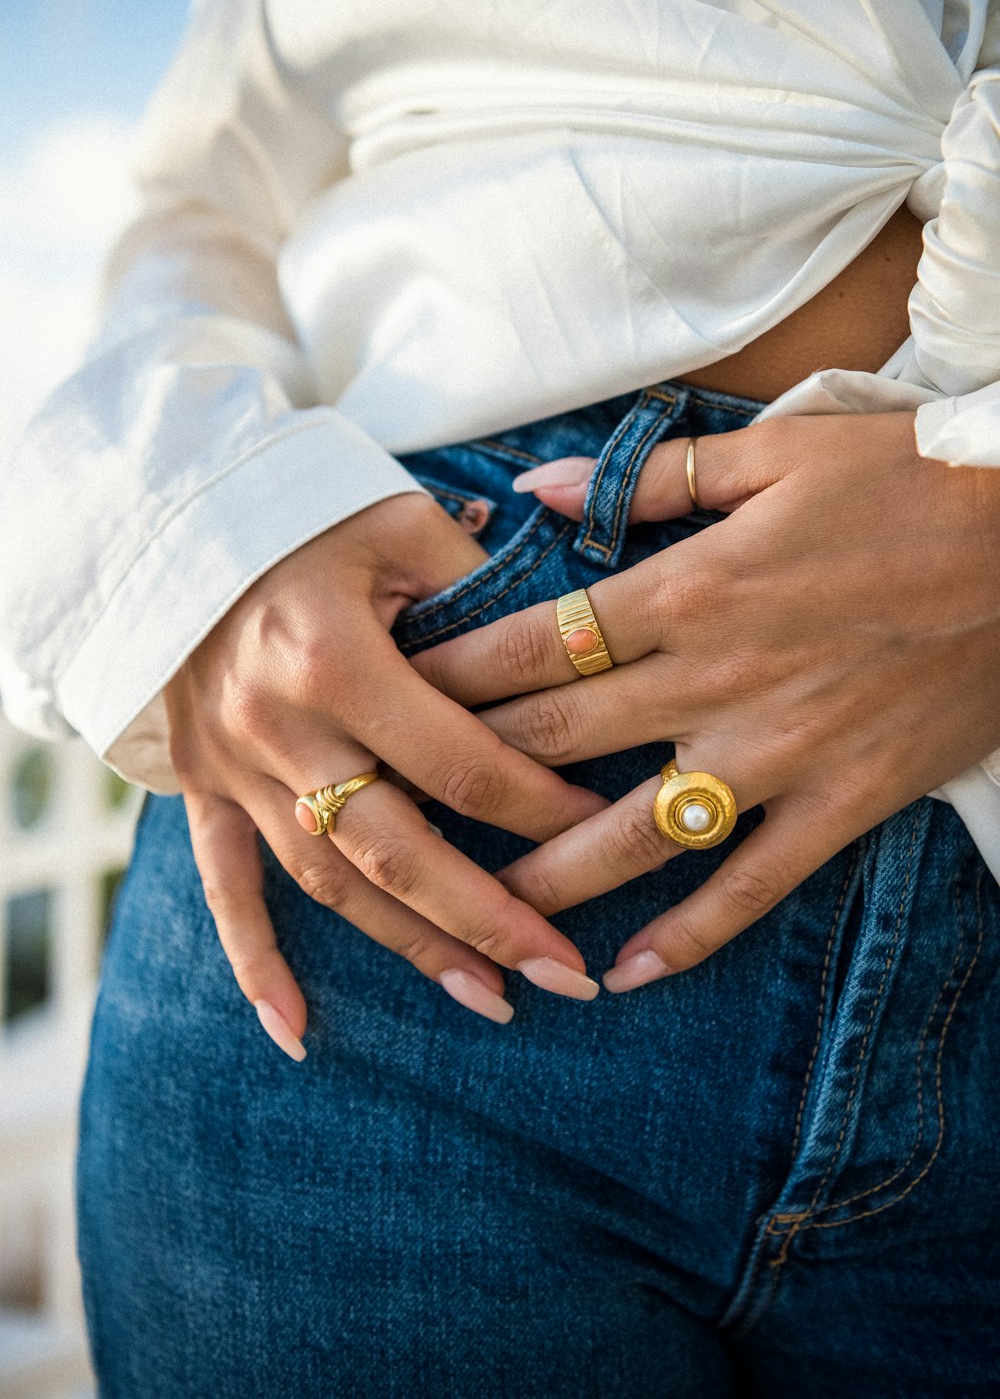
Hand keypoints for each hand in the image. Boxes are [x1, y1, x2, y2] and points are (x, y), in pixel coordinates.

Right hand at [165, 493, 606, 1057]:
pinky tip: (297, 1032)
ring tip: (489, 999)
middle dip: (486, 918)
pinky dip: (257, 963)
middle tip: (564, 973)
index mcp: (335, 659)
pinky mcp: (206, 786)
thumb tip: (573, 658)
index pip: (459, 761)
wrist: (176, 519)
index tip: (604, 832)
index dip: (539, 805)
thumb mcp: (401, 525)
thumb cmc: (310, 514)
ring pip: (329, 882)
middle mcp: (279, 726)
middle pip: (396, 849)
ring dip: (410, 947)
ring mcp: (235, 766)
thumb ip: (483, 594)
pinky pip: (223, 888)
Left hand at [413, 413, 999, 988]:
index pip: (537, 642)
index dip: (452, 675)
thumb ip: (654, 477)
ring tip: (481, 912)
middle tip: (398, 813)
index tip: (390, 699)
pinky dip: (690, 935)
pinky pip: (752, 885)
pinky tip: (629, 976)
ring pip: (635, 833)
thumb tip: (540, 492)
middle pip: (560, 741)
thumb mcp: (776, 452)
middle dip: (467, 777)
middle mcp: (714, 679)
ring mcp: (777, 752)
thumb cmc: (903, 483)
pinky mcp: (841, 801)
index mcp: (690, 587)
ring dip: (550, 877)